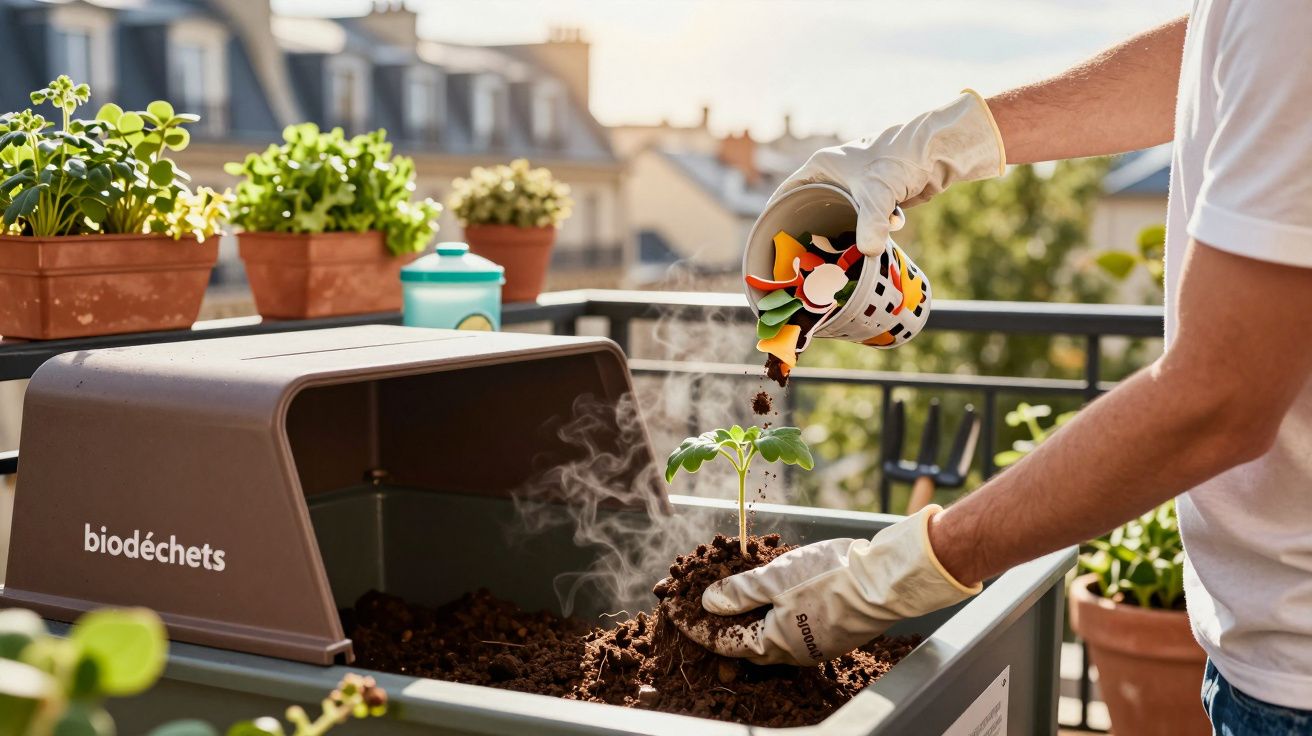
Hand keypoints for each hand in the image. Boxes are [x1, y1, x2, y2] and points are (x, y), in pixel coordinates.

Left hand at [683, 505, 980, 665]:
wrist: (884, 582)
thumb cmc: (830, 577)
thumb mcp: (775, 577)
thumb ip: (739, 591)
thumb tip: (708, 602)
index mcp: (775, 644)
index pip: (724, 640)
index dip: (697, 624)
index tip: (675, 610)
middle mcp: (793, 653)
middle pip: (746, 643)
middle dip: (720, 624)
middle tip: (697, 607)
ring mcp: (814, 645)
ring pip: (769, 636)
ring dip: (746, 620)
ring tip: (728, 602)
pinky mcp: (830, 633)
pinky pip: (790, 628)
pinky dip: (771, 615)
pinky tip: (769, 598)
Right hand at [769, 91, 1004, 254]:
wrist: (936, 150)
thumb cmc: (897, 159)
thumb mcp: (878, 194)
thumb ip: (871, 224)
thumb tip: (869, 253)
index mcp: (821, 166)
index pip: (788, 191)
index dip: (777, 213)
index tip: (772, 237)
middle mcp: (834, 174)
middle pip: (814, 208)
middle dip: (818, 232)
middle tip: (810, 257)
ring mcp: (855, 184)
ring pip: (843, 216)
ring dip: (853, 232)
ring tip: (853, 247)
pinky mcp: (875, 194)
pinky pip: (866, 217)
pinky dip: (876, 226)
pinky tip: (891, 228)